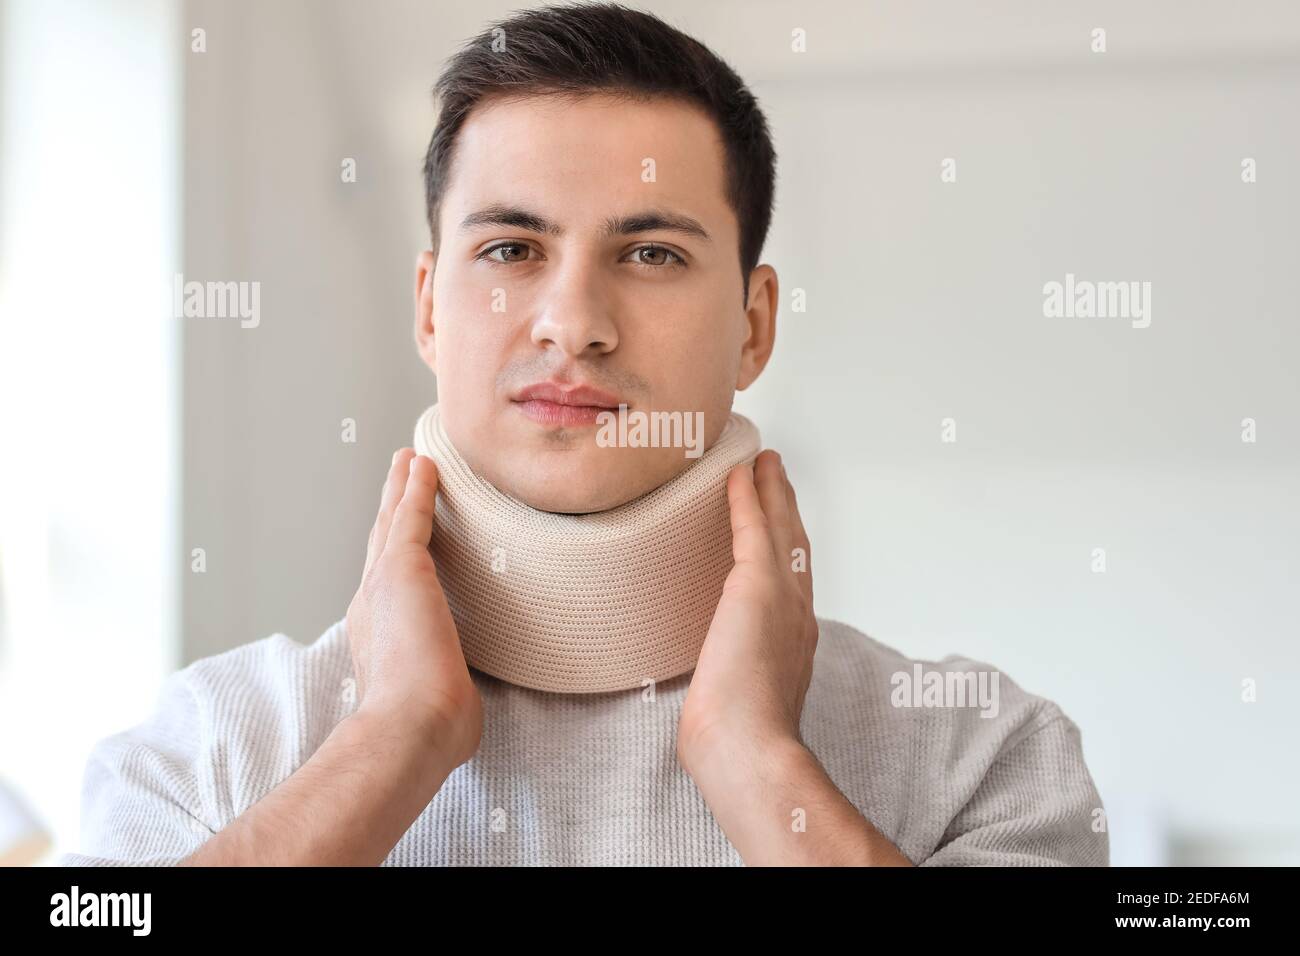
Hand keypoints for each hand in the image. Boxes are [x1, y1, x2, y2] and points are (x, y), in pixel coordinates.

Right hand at [346, 449, 481, 769]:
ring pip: (392, 523)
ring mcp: (383, 585)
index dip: (393, 556)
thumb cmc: (427, 729)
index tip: (398, 538)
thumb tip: (462, 709)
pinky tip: (422, 462)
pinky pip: (410, 515)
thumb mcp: (436, 703)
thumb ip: (444, 694)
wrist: (409, 727)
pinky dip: (415, 487)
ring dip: (399, 488)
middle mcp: (373, 606)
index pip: (387, 587)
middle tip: (397, 477)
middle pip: (382, 545)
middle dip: (389, 510)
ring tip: (408, 459)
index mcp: (377, 637)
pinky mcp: (403, 569)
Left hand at [678, 449, 817, 771]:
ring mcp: (783, 596)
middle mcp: (798, 613)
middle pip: (795, 544)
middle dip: (786, 507)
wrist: (748, 745)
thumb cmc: (737, 740)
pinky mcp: (758, 584)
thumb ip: (730, 688)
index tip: (781, 526)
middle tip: (776, 474)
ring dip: (772, 490)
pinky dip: (748, 496)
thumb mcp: (736, 705)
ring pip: (780, 527)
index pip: (792, 582)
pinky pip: (753, 526)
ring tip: (763, 461)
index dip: (787, 548)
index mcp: (795, 641)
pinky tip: (739, 472)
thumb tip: (707, 701)